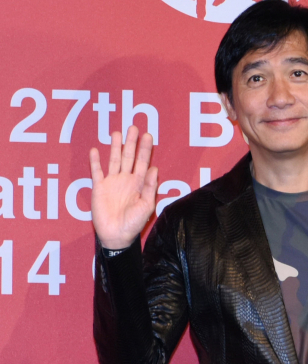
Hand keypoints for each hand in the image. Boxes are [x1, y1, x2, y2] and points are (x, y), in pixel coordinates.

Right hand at [89, 126, 157, 248]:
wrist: (117, 235)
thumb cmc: (134, 223)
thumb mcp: (147, 206)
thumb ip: (150, 187)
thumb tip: (154, 168)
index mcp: (139, 183)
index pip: (143, 162)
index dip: (145, 149)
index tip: (148, 135)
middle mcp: (126, 179)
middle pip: (129, 157)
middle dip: (131, 143)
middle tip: (133, 128)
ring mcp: (112, 182)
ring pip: (114, 160)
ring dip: (115, 147)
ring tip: (116, 133)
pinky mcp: (99, 188)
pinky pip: (96, 172)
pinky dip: (95, 161)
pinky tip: (95, 150)